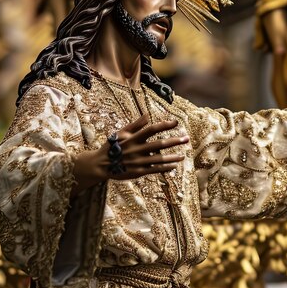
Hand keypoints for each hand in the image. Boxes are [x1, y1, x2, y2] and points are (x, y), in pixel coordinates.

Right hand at [71, 114, 188, 192]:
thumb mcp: (121, 133)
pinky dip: (165, 168)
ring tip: (183, 155)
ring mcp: (138, 161)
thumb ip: (135, 125)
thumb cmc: (112, 146)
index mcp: (133, 137)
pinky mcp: (138, 172)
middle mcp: (137, 149)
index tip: (176, 122)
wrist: (101, 165)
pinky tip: (174, 166)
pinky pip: (154, 170)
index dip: (164, 125)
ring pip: (159, 159)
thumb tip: (147, 115)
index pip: (151, 129)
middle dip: (174, 141)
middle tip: (186, 138)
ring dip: (172, 157)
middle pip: (159, 144)